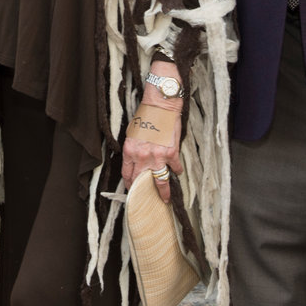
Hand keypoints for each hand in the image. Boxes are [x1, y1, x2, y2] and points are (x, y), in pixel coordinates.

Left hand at [121, 61, 183, 201]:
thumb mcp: (132, 133)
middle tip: (146, 201)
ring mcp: (158, 156)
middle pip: (141, 181)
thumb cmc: (145, 116)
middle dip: (143, 193)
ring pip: (160, 181)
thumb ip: (133, 150)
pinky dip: (177, 171)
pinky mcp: (172, 153)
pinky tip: (177, 172)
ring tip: (165, 199)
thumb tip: (136, 162)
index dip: (129, 184)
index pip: (127, 174)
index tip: (132, 191)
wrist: (160, 104)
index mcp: (130, 150)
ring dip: (163, 192)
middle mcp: (142, 156)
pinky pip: (175, 168)